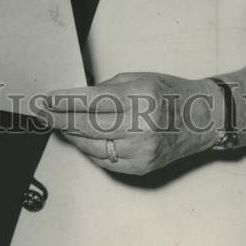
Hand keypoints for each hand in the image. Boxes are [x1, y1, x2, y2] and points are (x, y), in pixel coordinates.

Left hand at [43, 72, 221, 174]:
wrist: (203, 118)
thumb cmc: (170, 94)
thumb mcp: (139, 78)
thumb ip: (107, 89)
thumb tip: (75, 99)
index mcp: (140, 97)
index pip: (91, 101)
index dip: (64, 102)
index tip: (46, 100)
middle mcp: (141, 126)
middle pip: (88, 126)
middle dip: (60, 119)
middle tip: (43, 114)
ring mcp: (142, 150)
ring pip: (93, 146)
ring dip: (72, 136)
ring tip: (60, 125)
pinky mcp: (142, 167)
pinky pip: (106, 161)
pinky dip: (90, 151)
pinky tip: (81, 140)